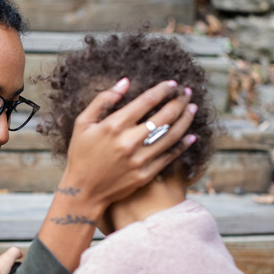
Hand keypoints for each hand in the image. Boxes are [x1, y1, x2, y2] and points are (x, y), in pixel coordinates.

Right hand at [62, 78, 195, 219]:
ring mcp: (140, 159)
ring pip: (171, 135)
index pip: (146, 101)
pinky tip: (190, 135)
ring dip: (185, 119)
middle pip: (164, 116)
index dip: (162, 90)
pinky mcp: (146, 174)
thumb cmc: (81, 154)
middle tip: (186, 93)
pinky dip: (183, 144)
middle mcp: (129, 141)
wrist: (83, 190)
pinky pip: (169, 156)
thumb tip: (124, 82)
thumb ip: (103, 100)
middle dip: (179, 101)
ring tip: (192, 108)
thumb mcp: (82, 123)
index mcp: (114, 126)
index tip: (172, 84)